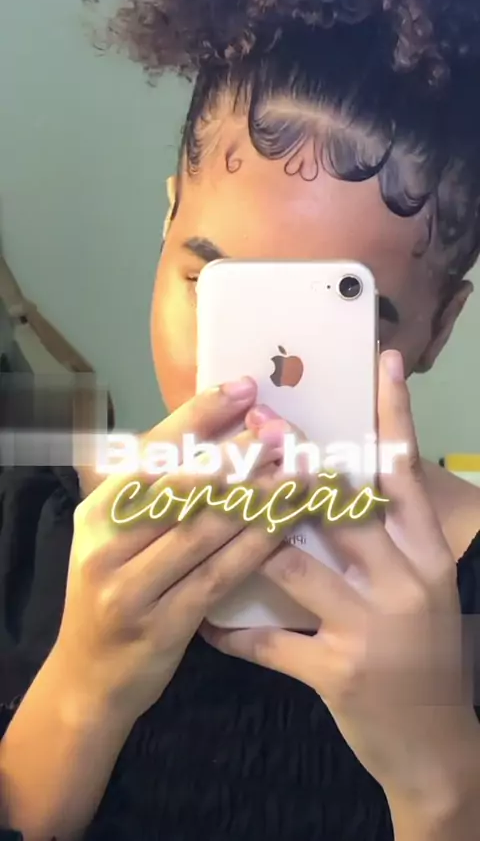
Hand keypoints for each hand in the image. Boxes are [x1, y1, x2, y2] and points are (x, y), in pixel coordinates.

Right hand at [51, 378, 295, 725]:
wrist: (90, 677)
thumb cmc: (115, 592)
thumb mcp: (116, 537)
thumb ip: (155, 492)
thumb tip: (217, 434)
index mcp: (97, 511)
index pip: (151, 452)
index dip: (198, 416)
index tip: (243, 388)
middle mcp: (107, 543)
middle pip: (182, 486)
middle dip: (238, 452)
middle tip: (284, 428)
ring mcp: (132, 586)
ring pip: (205, 528)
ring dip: (257, 494)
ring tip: (299, 467)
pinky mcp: (163, 624)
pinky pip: (220, 574)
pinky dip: (257, 544)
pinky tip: (288, 522)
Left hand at [203, 351, 478, 807]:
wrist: (436, 742)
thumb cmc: (424, 652)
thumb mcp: (421, 587)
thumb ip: (385, 536)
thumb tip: (338, 481)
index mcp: (424, 554)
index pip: (406, 472)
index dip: (393, 415)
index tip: (382, 362)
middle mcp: (403, 581)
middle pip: (339, 505)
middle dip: (292, 462)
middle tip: (259, 423)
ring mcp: (370, 627)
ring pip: (291, 564)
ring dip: (244, 538)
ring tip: (203, 514)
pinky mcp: (337, 672)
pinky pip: (270, 642)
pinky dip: (234, 633)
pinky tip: (208, 627)